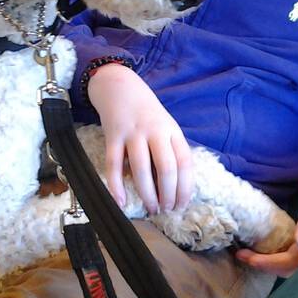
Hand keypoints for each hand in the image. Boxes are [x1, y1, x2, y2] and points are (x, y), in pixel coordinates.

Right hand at [86, 63, 192, 213]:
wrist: (120, 88)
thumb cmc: (147, 114)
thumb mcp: (166, 127)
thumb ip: (171, 151)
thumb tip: (176, 187)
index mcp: (172, 131)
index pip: (185, 162)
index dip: (185, 187)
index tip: (182, 205)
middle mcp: (155, 131)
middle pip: (167, 168)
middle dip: (168, 194)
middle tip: (166, 210)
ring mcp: (133, 133)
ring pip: (141, 169)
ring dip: (148, 193)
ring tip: (151, 208)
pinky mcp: (112, 136)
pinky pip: (113, 165)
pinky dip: (116, 186)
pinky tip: (121, 202)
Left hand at [235, 161, 297, 277]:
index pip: (288, 262)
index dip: (266, 263)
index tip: (246, 256)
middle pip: (289, 269)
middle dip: (264, 266)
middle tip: (241, 256)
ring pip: (291, 265)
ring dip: (270, 263)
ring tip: (250, 255)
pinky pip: (293, 255)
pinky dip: (277, 257)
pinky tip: (266, 249)